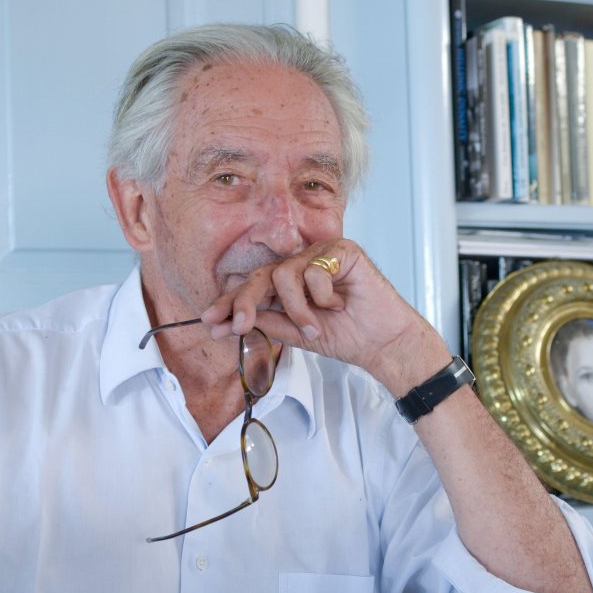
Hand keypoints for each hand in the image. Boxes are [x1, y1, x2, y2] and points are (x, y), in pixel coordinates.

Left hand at [201, 239, 448, 394]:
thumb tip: (227, 323)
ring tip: (315, 326)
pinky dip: (323, 295)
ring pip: (285, 274)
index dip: (230, 303)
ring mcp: (321, 255)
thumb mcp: (297, 333)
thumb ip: (266, 322)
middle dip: (244, 302)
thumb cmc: (347, 335)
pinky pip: (314, 270)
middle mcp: (302, 265)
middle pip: (260, 275)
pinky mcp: (342, 250)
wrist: (382, 343)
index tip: (210, 322)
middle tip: (238, 327)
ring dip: (297, 308)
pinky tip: (340, 303)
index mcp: (290, 284)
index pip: (253, 287)